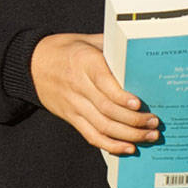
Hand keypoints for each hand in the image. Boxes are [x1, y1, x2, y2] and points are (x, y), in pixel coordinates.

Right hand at [30, 32, 157, 154]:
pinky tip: (128, 148)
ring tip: (149, 136)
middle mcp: (78, 85)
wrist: (32, 63)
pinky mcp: (71, 117)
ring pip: (102, 126)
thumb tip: (139, 52)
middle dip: (133, 120)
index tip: (139, 104)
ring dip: (128, 135)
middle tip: (154, 123)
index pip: (104, 83)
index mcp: (84, 62)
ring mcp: (73, 105)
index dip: (121, 96)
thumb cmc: (65, 49)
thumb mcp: (87, 40)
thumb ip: (111, 47)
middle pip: (107, 109)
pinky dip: (110, 145)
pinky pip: (91, 135)